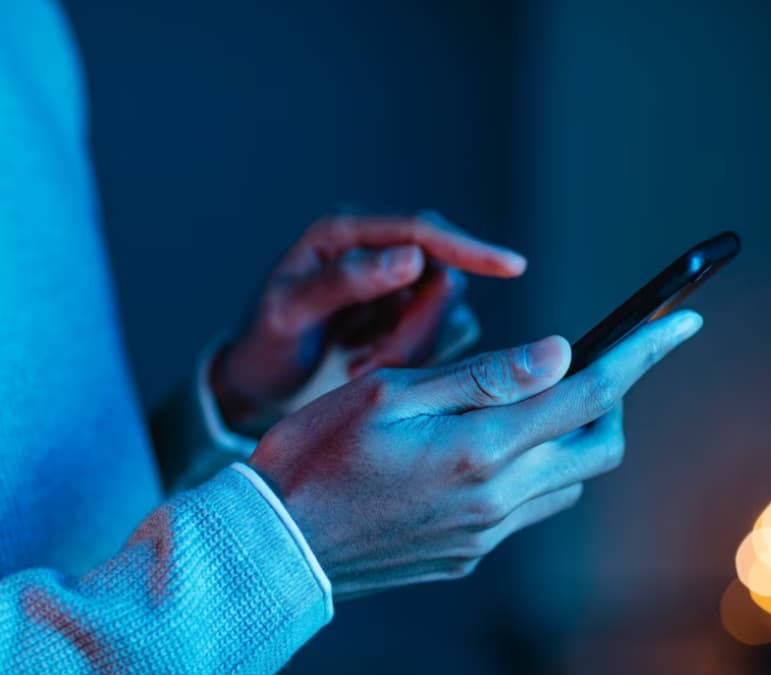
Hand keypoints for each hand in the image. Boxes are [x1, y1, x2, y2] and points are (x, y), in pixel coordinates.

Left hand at [211, 212, 526, 429]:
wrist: (257, 384)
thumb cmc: (264, 343)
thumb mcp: (289, 312)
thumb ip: (347, 281)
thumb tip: (412, 256)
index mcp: (345, 235)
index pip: (422, 230)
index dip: (470, 247)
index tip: (513, 265)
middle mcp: (377, 253)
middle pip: (442, 276)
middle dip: (416, 326)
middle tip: (368, 364)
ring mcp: (394, 287)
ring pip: (443, 313)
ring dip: (410, 346)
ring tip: (358, 365)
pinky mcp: (404, 318)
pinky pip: (436, 337)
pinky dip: (409, 359)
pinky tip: (366, 366)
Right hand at [249, 310, 702, 599]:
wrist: (273, 547)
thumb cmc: (315, 455)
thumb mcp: (388, 393)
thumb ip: (482, 376)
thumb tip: (560, 351)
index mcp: (479, 447)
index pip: (589, 391)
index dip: (643, 352)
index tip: (681, 322)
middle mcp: (496, 498)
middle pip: (599, 446)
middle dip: (613, 399)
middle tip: (590, 366)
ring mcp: (485, 534)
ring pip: (569, 481)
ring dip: (572, 438)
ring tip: (534, 405)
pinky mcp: (468, 554)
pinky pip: (529, 511)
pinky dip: (534, 471)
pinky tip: (490, 453)